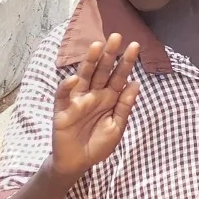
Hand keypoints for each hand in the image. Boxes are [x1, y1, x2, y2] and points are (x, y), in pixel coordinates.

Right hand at [51, 34, 141, 178]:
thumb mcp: (116, 127)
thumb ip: (124, 106)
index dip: (126, 62)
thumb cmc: (98, 144)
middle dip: (109, 54)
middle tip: (117, 36)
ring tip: (97, 46)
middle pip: (103, 71)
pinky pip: (64, 95)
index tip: (135, 45)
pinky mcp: (63, 110)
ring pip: (84, 76)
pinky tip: (74, 78)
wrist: (78, 163)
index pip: (119, 76)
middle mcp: (95, 94)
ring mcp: (78, 100)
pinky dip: (67, 86)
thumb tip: (135, 83)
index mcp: (110, 97)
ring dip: (89, 61)